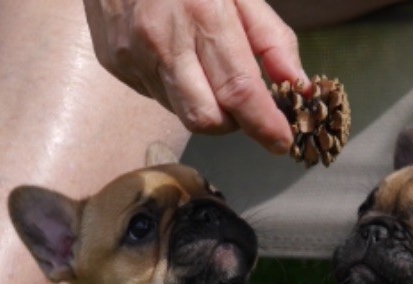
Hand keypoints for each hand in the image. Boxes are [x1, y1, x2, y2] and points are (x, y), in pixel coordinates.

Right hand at [83, 0, 305, 153]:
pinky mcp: (116, 65)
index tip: (282, 141)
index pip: (238, 89)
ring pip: (182, 113)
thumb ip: (271, 38)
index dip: (264, 124)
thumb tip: (297, 86)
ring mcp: (133, 56)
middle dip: (234, 123)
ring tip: (209, 67)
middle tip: (248, 106)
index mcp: (201, 12)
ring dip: (208, 105)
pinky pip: (159, 97)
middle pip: (207, 118)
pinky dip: (180, 90)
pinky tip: (178, 57)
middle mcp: (163, 40)